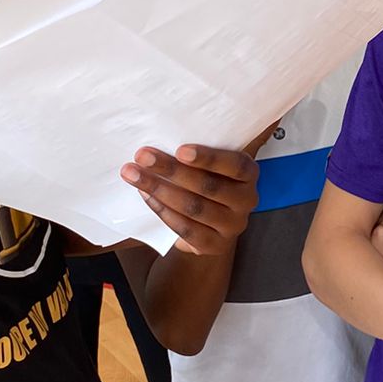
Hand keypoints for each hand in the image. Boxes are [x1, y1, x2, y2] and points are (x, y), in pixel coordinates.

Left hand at [120, 143, 257, 254]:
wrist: (210, 226)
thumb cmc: (206, 184)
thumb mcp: (211, 166)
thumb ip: (195, 155)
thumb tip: (161, 136)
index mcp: (248, 174)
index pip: (234, 165)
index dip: (208, 158)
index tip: (180, 150)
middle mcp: (246, 200)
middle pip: (208, 186)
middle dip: (172, 170)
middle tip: (143, 156)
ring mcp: (232, 225)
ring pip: (193, 207)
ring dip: (160, 189)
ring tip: (134, 175)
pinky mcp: (214, 245)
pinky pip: (185, 228)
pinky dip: (162, 211)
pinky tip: (146, 196)